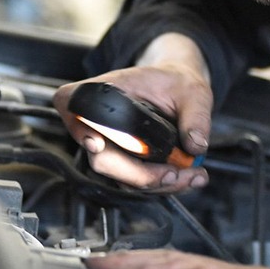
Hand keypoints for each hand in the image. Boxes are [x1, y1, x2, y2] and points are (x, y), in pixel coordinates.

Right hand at [53, 34, 212, 192]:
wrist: (179, 90)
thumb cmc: (176, 83)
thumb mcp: (193, 91)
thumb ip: (196, 116)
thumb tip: (195, 145)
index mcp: (104, 91)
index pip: (73, 106)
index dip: (79, 128)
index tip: (96, 144)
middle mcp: (99, 121)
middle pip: (103, 159)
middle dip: (140, 175)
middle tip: (175, 173)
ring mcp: (109, 145)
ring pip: (121, 177)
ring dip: (157, 184)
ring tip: (193, 176)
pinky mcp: (123, 162)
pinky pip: (135, 181)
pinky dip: (162, 184)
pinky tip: (188, 177)